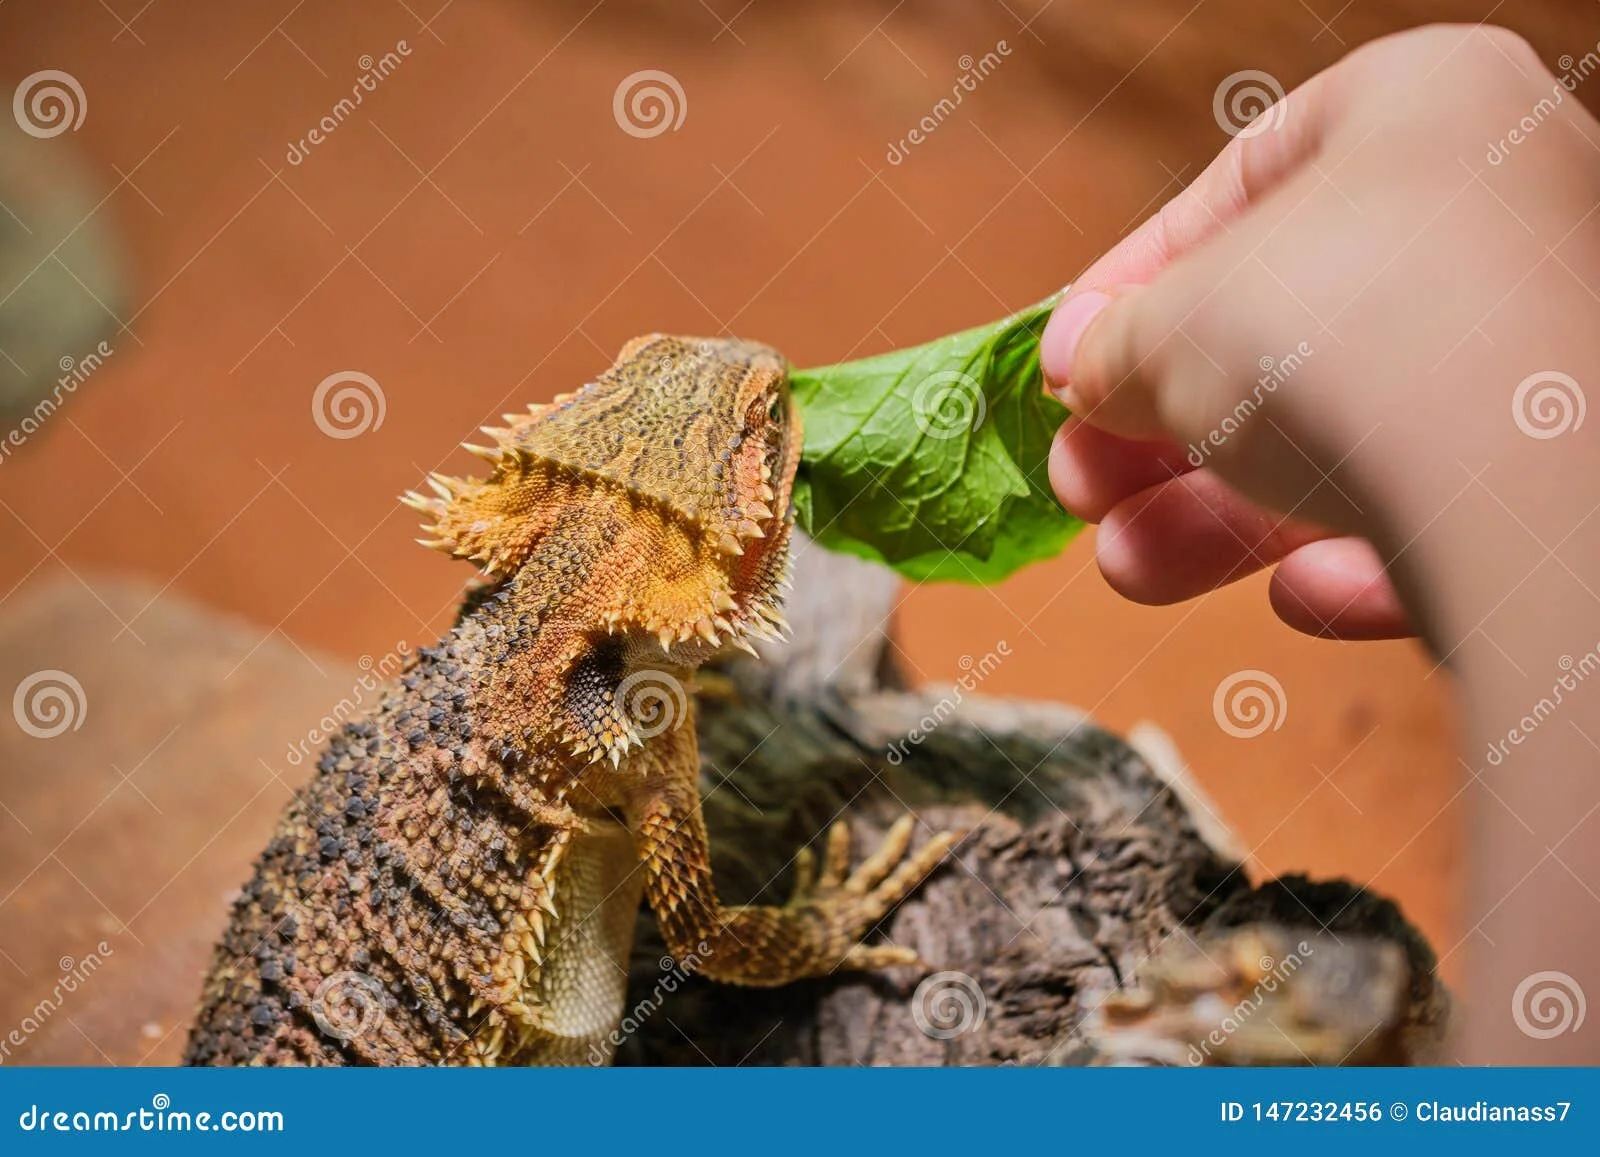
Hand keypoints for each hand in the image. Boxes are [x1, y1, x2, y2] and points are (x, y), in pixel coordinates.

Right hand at [1041, 23, 1599, 644]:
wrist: (1547, 496)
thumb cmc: (1345, 341)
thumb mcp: (1173, 323)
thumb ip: (1116, 342)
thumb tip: (1087, 369)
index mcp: (1423, 109)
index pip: (1241, 185)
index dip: (1130, 284)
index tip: (1066, 367)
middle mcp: (1505, 214)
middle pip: (1290, 331)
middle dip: (1162, 430)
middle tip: (1082, 486)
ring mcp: (1552, 347)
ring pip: (1360, 434)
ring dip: (1222, 515)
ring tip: (1131, 567)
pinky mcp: (1578, 477)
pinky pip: (1451, 506)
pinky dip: (1364, 552)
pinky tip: (1307, 595)